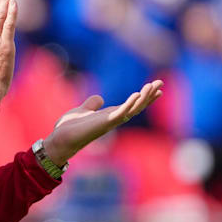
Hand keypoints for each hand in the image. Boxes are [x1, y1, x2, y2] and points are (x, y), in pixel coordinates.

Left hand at [43, 80, 163, 164]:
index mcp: (110, 115)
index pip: (131, 105)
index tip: (156, 88)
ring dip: (144, 98)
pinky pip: (121, 113)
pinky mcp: (104, 123)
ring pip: (132, 109)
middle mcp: (113, 119)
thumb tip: (99, 98)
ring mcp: (110, 122)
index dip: (144, 97)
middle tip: (160, 82)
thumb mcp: (83, 110)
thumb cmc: (71, 127)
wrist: (61, 138)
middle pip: (136, 106)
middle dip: (149, 95)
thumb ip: (92, 104)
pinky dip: (129, 104)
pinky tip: (137, 94)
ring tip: (153, 86)